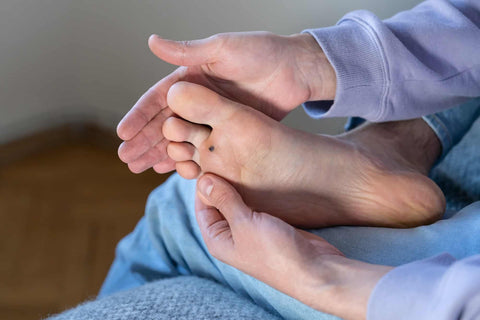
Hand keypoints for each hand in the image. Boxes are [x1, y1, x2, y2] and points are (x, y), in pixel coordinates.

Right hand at [116, 32, 335, 173]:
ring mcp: (212, 118)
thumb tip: (151, 41)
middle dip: (144, 141)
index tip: (123, 134)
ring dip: (161, 152)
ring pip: (180, 138)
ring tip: (141, 168)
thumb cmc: (261, 52)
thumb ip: (188, 51)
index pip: (158, 100)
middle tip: (127, 159)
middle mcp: (198, 100)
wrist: (295, 70)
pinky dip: (188, 158)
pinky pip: (204, 148)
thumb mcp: (223, 49)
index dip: (140, 117)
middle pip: (164, 123)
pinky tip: (173, 170)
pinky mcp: (229, 132)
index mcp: (192, 79)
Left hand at [195, 173, 391, 319]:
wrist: (313, 268)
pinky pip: (256, 204)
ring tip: (242, 161)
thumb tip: (203, 179)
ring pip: (239, 202)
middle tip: (227, 156)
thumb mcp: (244, 223)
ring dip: (241, 185)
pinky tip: (259, 175)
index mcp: (217, 239)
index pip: (202, 206)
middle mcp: (231, 235)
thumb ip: (224, 200)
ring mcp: (251, 230)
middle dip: (223, 182)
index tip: (211, 161)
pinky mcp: (269, 225)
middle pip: (220, 203)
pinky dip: (256, 191)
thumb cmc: (275, 251)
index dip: (205, 184)